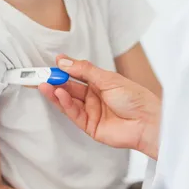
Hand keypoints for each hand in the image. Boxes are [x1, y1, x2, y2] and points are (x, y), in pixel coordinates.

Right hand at [39, 56, 160, 159]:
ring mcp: (91, 111)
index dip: (65, 69)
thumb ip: (85, 70)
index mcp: (100, 82)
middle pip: (70, 87)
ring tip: (44, 84)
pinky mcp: (90, 126)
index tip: (53, 62)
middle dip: (56, 81)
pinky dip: (64, 103)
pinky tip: (58, 94)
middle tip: (41, 75)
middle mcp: (94, 96)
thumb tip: (64, 61)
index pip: (78, 74)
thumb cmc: (134, 97)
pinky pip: (74, 113)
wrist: (147, 121)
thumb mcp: (108, 78)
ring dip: (56, 92)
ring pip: (69, 101)